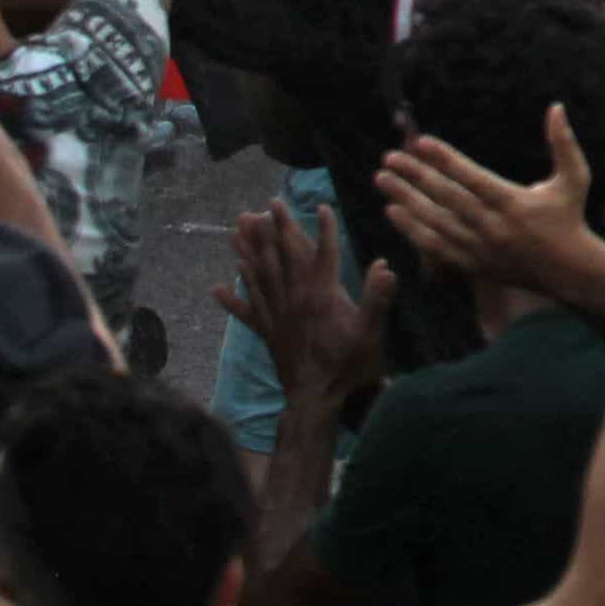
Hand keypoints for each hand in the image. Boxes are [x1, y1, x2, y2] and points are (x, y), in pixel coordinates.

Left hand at [218, 199, 392, 402]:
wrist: (316, 401)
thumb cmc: (348, 367)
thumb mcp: (370, 334)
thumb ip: (376, 299)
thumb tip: (385, 266)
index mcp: (321, 297)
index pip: (322, 255)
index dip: (323, 230)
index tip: (321, 206)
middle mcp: (295, 301)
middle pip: (285, 258)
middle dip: (278, 228)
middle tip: (268, 204)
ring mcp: (277, 317)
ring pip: (260, 277)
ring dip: (250, 251)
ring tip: (239, 229)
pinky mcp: (268, 334)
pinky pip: (247, 312)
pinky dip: (233, 298)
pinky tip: (219, 287)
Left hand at [377, 109, 595, 291]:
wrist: (568, 271)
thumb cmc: (570, 218)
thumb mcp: (575, 177)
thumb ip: (564, 142)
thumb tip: (556, 106)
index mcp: (514, 202)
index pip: (471, 177)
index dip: (445, 159)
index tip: (421, 142)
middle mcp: (493, 226)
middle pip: (445, 198)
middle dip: (414, 176)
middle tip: (389, 158)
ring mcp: (480, 248)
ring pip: (434, 222)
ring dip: (406, 199)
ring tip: (383, 180)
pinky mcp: (472, 264)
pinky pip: (435, 246)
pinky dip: (412, 229)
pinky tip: (393, 211)